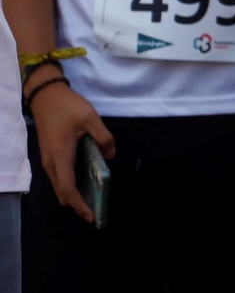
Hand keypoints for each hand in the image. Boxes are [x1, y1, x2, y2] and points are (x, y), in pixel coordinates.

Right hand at [28, 78, 115, 222]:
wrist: (46, 97)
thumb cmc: (68, 107)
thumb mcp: (90, 118)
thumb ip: (103, 137)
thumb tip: (110, 155)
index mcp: (61, 156)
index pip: (68, 187)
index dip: (79, 203)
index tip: (90, 215)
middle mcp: (51, 163)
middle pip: (62, 191)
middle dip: (77, 204)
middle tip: (94, 212)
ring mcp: (48, 160)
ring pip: (59, 184)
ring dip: (73, 194)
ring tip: (92, 199)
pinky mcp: (50, 155)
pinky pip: (59, 176)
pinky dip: (69, 184)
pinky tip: (84, 181)